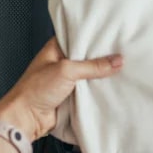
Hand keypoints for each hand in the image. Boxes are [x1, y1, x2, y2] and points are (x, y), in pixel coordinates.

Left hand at [0, 39, 122, 140]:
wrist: (26, 118)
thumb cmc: (37, 89)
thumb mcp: (67, 70)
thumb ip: (93, 66)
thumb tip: (118, 61)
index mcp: (56, 48)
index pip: (79, 37)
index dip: (96, 36)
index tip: (116, 34)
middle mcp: (62, 62)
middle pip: (88, 57)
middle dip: (103, 57)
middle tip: (125, 52)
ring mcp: (67, 80)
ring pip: (90, 75)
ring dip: (102, 76)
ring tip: (126, 68)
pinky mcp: (72, 96)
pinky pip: (89, 91)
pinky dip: (99, 90)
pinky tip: (114, 87)